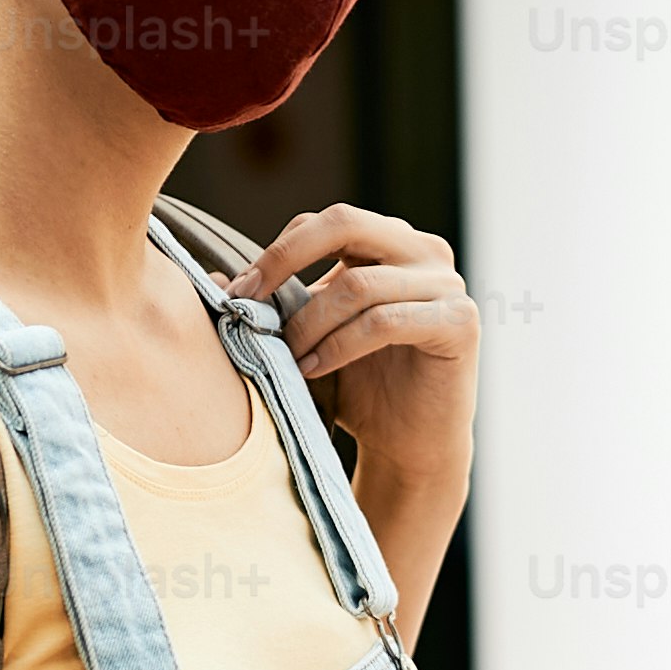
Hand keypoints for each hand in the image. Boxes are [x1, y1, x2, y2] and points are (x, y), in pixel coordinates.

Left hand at [231, 203, 475, 519]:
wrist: (411, 447)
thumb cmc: (361, 389)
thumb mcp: (310, 339)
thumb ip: (276, 306)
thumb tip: (211, 280)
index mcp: (390, 243)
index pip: (326, 222)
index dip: (277, 251)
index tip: (236, 293)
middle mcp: (424, 251)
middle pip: (345, 222)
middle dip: (285, 259)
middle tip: (247, 302)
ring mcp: (447, 284)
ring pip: (359, 284)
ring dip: (310, 324)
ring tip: (288, 358)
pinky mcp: (460, 322)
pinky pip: (384, 321)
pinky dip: (339, 346)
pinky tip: (314, 369)